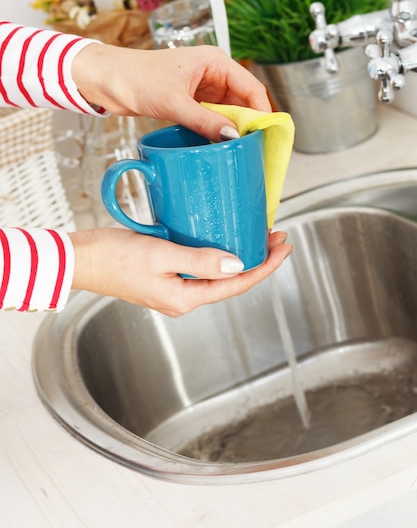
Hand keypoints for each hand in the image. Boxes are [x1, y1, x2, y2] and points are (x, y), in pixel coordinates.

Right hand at [69, 228, 291, 316]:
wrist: (82, 259)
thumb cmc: (113, 258)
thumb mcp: (161, 255)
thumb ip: (200, 260)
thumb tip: (237, 265)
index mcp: (185, 298)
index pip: (237, 284)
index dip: (265, 266)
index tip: (283, 247)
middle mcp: (183, 298)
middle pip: (231, 281)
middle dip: (258, 260)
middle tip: (277, 237)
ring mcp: (174, 289)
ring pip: (218, 274)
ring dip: (240, 256)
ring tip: (257, 238)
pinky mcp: (166, 277)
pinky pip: (201, 268)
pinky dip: (219, 254)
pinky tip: (222, 240)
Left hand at [72, 43, 271, 140]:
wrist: (107, 80)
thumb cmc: (136, 79)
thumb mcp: (174, 102)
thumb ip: (205, 121)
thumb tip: (233, 137)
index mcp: (215, 62)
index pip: (251, 88)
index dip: (262, 112)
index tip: (266, 135)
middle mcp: (213, 73)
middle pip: (243, 101)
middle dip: (248, 123)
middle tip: (254, 148)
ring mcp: (202, 88)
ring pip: (228, 112)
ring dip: (232, 129)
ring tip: (239, 149)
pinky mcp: (190, 101)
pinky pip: (212, 117)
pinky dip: (216, 130)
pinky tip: (219, 145)